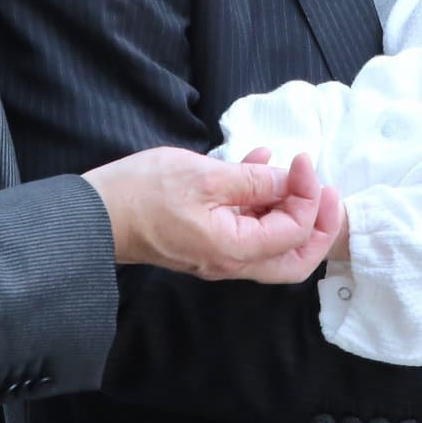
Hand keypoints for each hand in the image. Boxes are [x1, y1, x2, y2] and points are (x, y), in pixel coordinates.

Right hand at [84, 148, 341, 281]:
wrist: (96, 214)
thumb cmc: (144, 193)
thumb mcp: (204, 176)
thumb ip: (252, 180)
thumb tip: (288, 179)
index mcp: (234, 250)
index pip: (294, 232)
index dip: (307, 194)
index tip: (302, 160)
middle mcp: (231, 261)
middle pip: (294, 258)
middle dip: (318, 223)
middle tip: (325, 188)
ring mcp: (219, 253)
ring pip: (273, 242)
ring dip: (290, 206)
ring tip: (292, 168)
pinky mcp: (207, 240)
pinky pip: (248, 226)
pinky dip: (261, 199)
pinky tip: (258, 162)